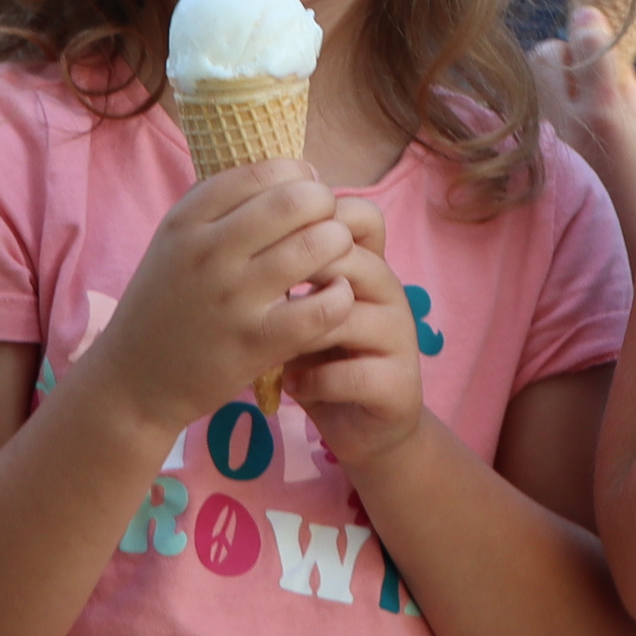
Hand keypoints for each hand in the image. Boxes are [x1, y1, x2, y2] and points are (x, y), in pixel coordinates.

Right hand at [83, 161, 361, 439]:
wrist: (133, 380)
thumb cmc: (167, 304)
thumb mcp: (175, 242)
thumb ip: (221, 205)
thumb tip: (293, 173)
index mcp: (186, 221)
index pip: (262, 172)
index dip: (298, 174)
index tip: (306, 189)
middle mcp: (208, 253)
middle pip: (295, 201)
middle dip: (325, 203)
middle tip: (328, 221)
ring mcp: (232, 299)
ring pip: (316, 246)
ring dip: (339, 245)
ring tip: (336, 257)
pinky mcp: (255, 344)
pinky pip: (322, 308)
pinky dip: (340, 296)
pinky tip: (334, 297)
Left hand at [278, 202, 425, 470]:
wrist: (356, 419)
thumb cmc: (316, 352)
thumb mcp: (296, 305)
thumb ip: (282, 266)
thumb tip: (236, 224)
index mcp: (366, 260)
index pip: (357, 217)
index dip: (308, 224)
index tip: (263, 250)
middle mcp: (389, 290)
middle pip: (348, 258)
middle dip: (296, 277)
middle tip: (260, 302)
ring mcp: (400, 335)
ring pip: (346, 317)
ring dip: (300, 336)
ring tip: (273, 350)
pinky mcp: (399, 383)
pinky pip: (352, 374)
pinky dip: (313, 381)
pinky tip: (292, 384)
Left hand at [530, 9, 635, 203]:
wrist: (623, 250)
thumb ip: (620, 82)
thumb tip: (592, 31)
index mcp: (604, 115)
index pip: (587, 41)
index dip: (590, 26)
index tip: (592, 22)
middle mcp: (564, 125)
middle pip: (547, 54)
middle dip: (566, 55)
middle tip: (585, 75)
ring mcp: (540, 143)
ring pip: (531, 81)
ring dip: (550, 81)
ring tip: (573, 103)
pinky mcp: (525, 159)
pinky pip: (526, 112)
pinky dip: (542, 111)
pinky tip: (560, 132)